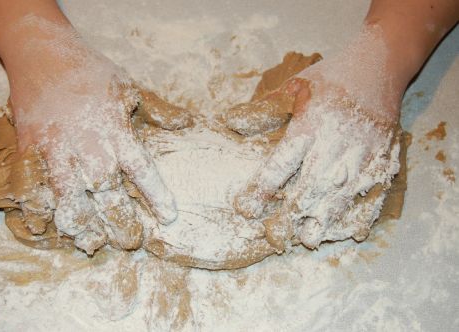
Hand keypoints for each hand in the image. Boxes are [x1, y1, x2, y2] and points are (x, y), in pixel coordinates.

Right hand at [8, 33, 177, 254]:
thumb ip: (157, 110)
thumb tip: (186, 124)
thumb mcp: (129, 87)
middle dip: (119, 220)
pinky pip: (36, 185)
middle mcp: (89, 146)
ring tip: (91, 241)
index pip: (142, 171)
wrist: (42, 54)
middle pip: (107, 192)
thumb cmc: (91, 72)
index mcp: (117, 131)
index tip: (168, 217)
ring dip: (81, 221)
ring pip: (70, 196)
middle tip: (129, 241)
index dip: (156, 196)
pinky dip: (41, 207)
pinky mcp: (31, 150)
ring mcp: (57, 149)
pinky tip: (47, 225)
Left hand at [232, 28, 402, 248]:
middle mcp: (336, 142)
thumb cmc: (329, 79)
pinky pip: (375, 190)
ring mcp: (363, 153)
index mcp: (310, 125)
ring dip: (325, 219)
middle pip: (312, 184)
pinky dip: (363, 212)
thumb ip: (264, 110)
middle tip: (278, 237)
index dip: (262, 188)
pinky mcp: (383, 157)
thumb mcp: (294, 87)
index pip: (281, 162)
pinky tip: (354, 231)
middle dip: (294, 212)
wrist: (378, 65)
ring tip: (309, 239)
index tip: (245, 209)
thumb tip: (229, 123)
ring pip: (342, 193)